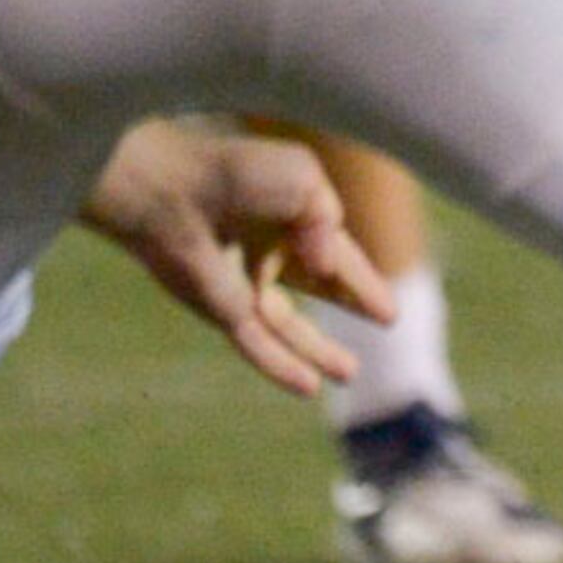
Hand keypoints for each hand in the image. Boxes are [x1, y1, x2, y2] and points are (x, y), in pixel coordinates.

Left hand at [79, 120, 398, 397]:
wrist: (175, 192)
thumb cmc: (238, 174)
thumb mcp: (304, 179)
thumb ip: (327, 220)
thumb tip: (325, 268)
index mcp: (287, 214)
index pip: (335, 249)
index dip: (362, 277)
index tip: (388, 310)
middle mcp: (267, 251)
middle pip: (317, 285)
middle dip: (349, 302)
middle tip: (386, 322)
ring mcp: (244, 285)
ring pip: (288, 326)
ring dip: (318, 351)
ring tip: (350, 372)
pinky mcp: (223, 311)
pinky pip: (258, 343)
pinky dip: (282, 366)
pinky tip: (309, 388)